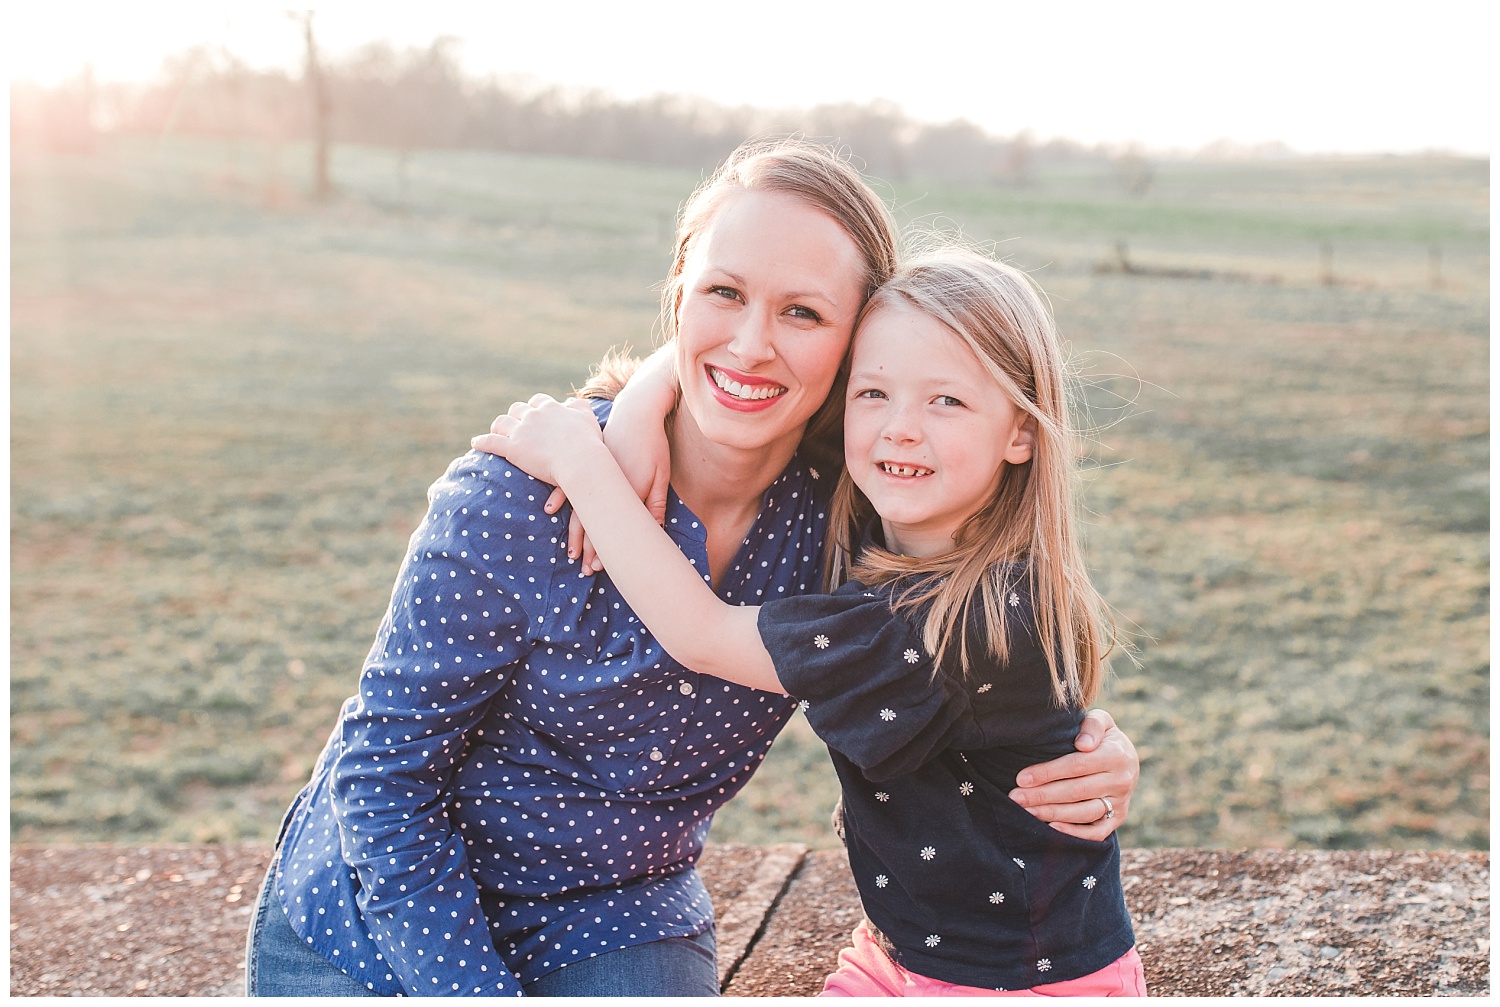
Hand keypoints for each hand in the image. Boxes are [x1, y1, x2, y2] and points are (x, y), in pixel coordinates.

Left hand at [470, 393, 603, 491]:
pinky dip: (482, 441)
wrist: (580, 460)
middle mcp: (533, 415)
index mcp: (551, 408)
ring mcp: (522, 431)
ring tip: (495, 432)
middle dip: (514, 416)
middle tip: (514, 425)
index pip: (538, 401)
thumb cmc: (588, 442)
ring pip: (502, 423)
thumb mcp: (587, 418)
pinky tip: (476, 443)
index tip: (534, 413)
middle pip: (517, 409)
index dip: (534, 407)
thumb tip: (571, 403)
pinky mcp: (513, 449)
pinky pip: (492, 442)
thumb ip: (579, 407)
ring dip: (498, 427)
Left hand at [1008, 709, 1137, 840]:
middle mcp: (1121, 781)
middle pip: (1076, 791)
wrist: (1126, 758)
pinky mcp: (1118, 819)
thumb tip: (1083, 744)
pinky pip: (1097, 832)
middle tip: (1015, 798)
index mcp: (1116, 755)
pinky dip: (1075, 833)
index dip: (1048, 772)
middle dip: (1042, 795)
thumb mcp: (1100, 721)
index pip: (1076, 765)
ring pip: (1084, 813)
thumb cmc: (1102, 736)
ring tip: (1027, 812)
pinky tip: (1051, 827)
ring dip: (1053, 813)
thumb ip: (1092, 725)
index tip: (1021, 778)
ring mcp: (1120, 802)